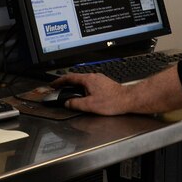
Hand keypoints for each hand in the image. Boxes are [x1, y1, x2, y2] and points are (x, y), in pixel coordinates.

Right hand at [53, 66, 181, 115]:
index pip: (70, 77)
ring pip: (83, 81)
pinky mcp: (104, 84)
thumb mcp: (90, 105)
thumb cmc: (112, 102)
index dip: (59, 81)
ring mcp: (100, 79)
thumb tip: (68, 103)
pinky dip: (83, 88)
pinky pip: (90, 84)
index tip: (53, 84)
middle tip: (59, 89)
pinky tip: (85, 95)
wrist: (128, 100)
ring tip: (70, 93)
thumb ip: (76, 104)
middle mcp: (94, 77)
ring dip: (75, 86)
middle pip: (76, 78)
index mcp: (88, 80)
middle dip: (66, 83)